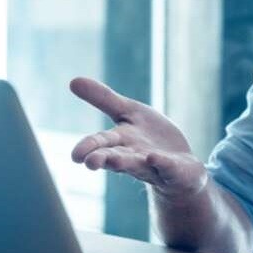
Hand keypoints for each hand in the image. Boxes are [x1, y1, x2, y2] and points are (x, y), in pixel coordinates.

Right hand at [69, 77, 207, 198]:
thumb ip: (103, 99)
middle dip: (103, 159)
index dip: (89, 147)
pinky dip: (162, 163)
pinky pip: (169, 167)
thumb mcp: (128, 112)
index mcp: (121, 141)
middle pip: (115, 157)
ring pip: (138, 165)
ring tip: (116, 161)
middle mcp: (134, 157)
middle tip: (89, 162)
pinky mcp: (176, 171)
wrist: (180, 165)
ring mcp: (155, 166)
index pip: (101, 143)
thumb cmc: (149, 138)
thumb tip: (72, 81)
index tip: (75, 155)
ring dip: (127, 163)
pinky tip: (154, 158)